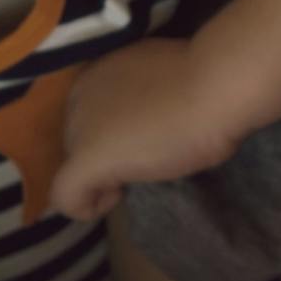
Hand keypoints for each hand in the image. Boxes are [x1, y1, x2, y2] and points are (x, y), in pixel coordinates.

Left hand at [50, 39, 238, 222]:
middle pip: (80, 139)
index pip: (91, 114)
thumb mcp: (162, 81)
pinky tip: (114, 200)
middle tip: (146, 159)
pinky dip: (85, 207)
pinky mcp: (87, 159)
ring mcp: (79, 128)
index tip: (145, 137)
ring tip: (137, 177)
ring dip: (101, 176)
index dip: (115, 132)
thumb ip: (143, 96)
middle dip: (108, 154)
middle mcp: (79, 96)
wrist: (213, 89)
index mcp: (97, 73)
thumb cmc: (202, 81)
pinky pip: (66, 195)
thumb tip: (148, 116)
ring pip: (73, 164)